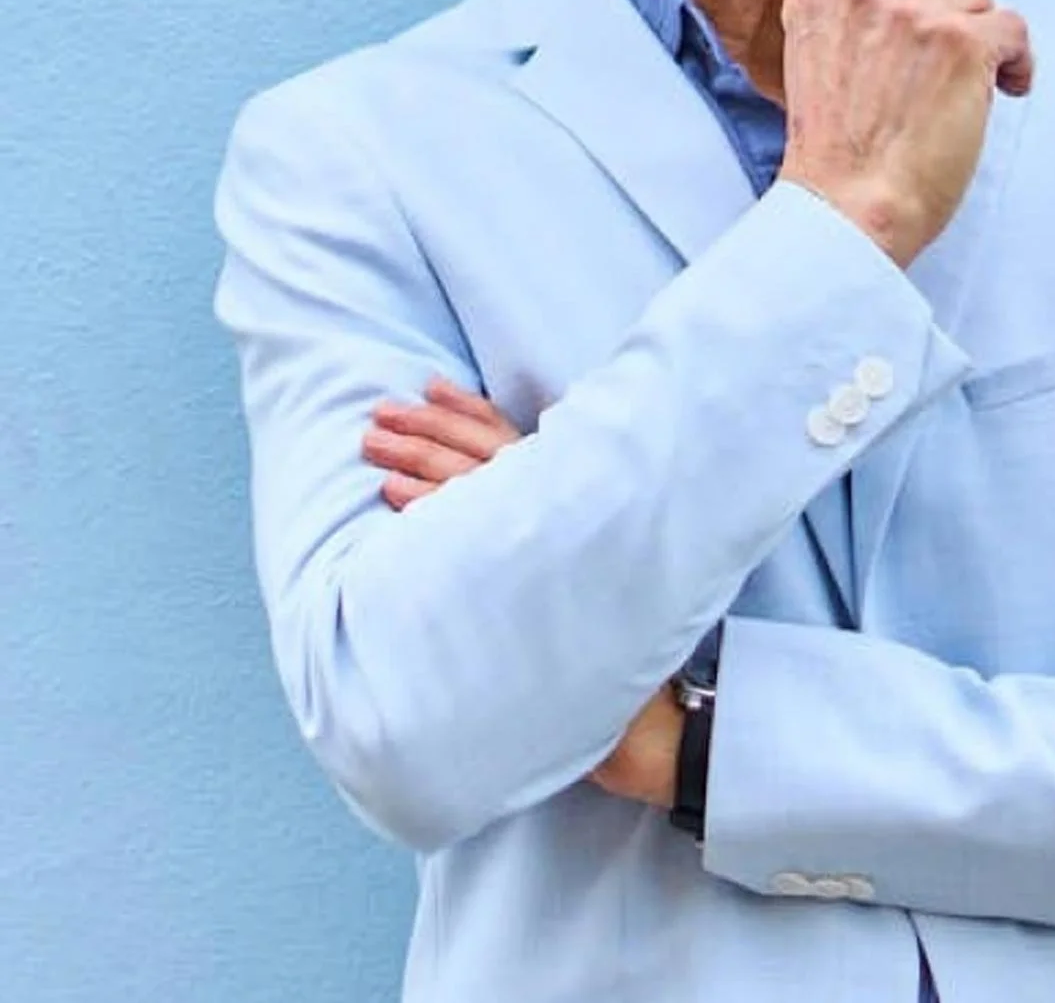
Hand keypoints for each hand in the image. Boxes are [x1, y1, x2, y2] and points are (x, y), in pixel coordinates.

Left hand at [361, 380, 683, 806]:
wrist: (642, 707)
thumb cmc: (613, 630)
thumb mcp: (588, 561)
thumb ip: (556, 519)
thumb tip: (517, 495)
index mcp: (570, 496)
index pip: (509, 438)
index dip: (468, 411)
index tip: (431, 387)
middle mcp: (556, 509)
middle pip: (477, 452)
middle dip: (425, 428)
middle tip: (381, 412)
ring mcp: (537, 544)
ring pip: (463, 483)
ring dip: (412, 458)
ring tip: (372, 443)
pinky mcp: (518, 582)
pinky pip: (460, 533)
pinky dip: (423, 508)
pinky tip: (390, 497)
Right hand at [779, 0, 1032, 267]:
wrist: (847, 206)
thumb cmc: (836, 153)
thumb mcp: (816, 58)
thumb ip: (851, 12)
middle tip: (955, 42)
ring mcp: (915, 12)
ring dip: (984, 35)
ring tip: (972, 84)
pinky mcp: (964, 43)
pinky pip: (1014, 27)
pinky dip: (1018, 62)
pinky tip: (1005, 90)